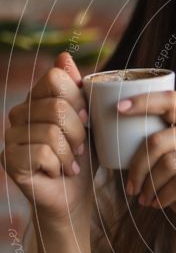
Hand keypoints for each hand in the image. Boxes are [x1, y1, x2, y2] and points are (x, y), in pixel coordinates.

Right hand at [1, 51, 98, 228]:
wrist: (74, 195)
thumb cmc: (83, 156)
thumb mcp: (90, 121)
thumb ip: (80, 90)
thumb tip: (63, 57)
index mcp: (37, 98)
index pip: (55, 78)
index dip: (78, 99)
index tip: (87, 120)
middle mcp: (19, 113)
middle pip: (56, 106)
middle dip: (79, 132)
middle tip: (80, 148)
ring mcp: (10, 136)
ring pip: (51, 131)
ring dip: (70, 153)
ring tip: (70, 163)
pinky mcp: (8, 159)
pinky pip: (42, 153)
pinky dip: (59, 166)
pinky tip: (58, 172)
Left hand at [120, 89, 175, 248]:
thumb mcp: (167, 165)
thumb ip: (153, 147)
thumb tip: (111, 131)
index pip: (171, 100)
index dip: (144, 102)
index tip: (118, 108)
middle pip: (161, 140)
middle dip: (138, 166)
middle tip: (130, 188)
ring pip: (170, 163)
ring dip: (150, 186)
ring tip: (144, 199)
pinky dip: (163, 196)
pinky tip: (157, 204)